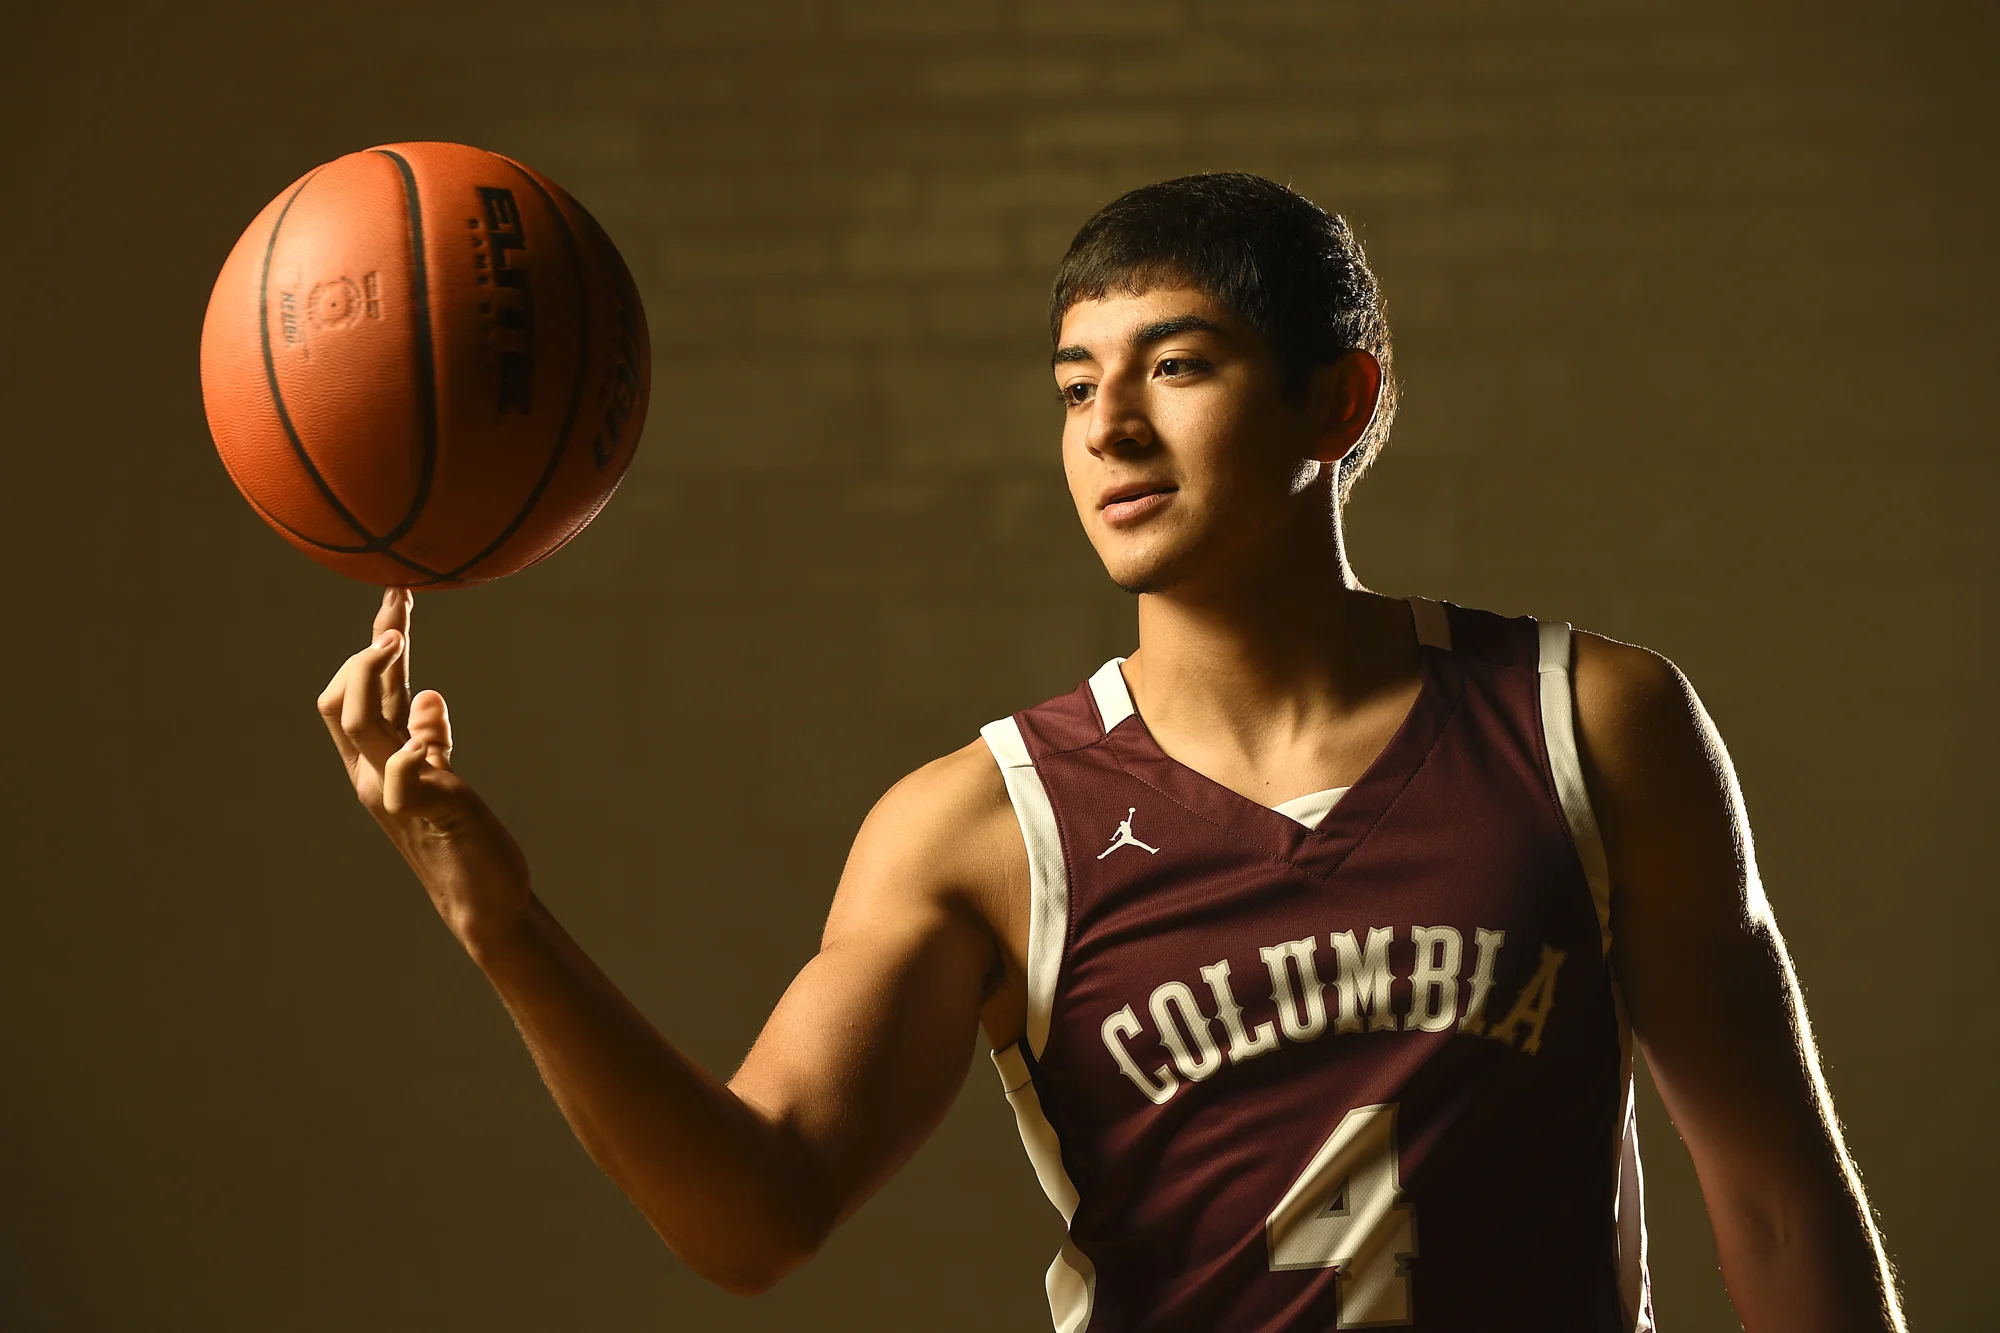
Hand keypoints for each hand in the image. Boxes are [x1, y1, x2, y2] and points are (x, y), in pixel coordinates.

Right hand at [317, 586, 530, 947]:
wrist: (481, 893)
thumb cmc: (463, 833)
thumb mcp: (442, 774)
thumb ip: (428, 736)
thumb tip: (426, 695)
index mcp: (378, 756)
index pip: (360, 690)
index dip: (375, 641)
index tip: (398, 594)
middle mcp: (373, 770)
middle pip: (340, 699)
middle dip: (363, 650)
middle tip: (398, 608)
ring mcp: (392, 792)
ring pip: (356, 725)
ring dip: (372, 677)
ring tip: (396, 642)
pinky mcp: (423, 813)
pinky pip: (399, 779)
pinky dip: (408, 751)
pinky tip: (425, 729)